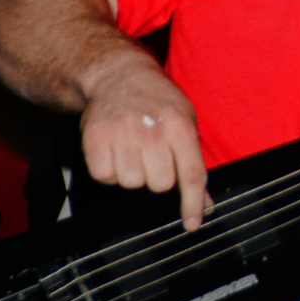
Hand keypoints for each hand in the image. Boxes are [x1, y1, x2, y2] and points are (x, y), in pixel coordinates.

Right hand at [78, 54, 210, 230]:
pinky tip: (115, 150)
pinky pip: (104, 177)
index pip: (192, 175)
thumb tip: (204, 206)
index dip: (192, 204)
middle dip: (158, 177)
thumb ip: (194, 163)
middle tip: (153, 155)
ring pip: (131, 183)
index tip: (192, 224)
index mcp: (180, 126)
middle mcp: (152, 130)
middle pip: (160, 185)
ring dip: (133, 174)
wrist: (119, 75)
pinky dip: (109, 170)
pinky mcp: (95, 137)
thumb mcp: (186, 122)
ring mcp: (122, 133)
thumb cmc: (158, 102)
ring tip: (133, 149)